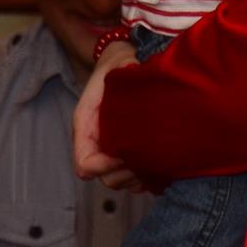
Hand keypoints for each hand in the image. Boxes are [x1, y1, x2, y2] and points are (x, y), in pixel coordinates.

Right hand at [74, 41, 141, 188]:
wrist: (129, 63)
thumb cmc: (122, 63)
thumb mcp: (118, 65)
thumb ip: (119, 79)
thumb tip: (132, 97)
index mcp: (87, 125)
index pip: (86, 164)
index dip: (105, 165)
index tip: (126, 153)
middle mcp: (96, 143)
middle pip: (106, 179)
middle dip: (126, 173)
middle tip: (148, 157)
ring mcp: (112, 152)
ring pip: (121, 183)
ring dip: (138, 177)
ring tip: (155, 159)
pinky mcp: (127, 157)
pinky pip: (135, 182)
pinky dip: (147, 178)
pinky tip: (160, 162)